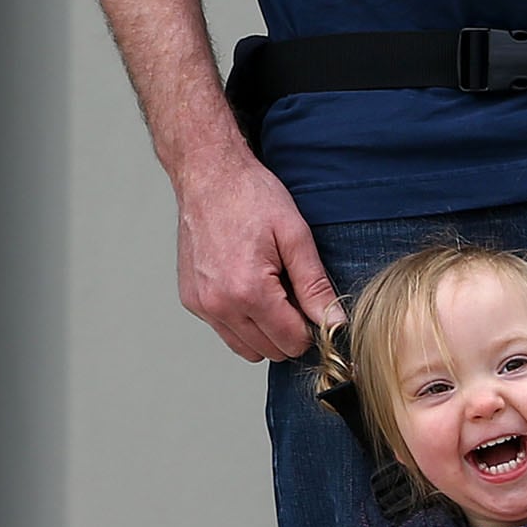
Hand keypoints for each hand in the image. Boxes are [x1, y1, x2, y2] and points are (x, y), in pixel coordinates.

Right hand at [172, 143, 338, 363]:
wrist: (208, 176)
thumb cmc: (250, 197)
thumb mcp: (295, 236)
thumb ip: (315, 285)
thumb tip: (334, 321)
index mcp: (248, 291)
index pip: (290, 341)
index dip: (310, 328)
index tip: (312, 305)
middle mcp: (219, 305)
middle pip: (268, 350)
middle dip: (288, 331)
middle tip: (293, 295)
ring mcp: (202, 305)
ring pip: (245, 348)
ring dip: (264, 331)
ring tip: (271, 293)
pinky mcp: (192, 301)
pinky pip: (224, 330)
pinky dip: (241, 320)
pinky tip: (248, 287)